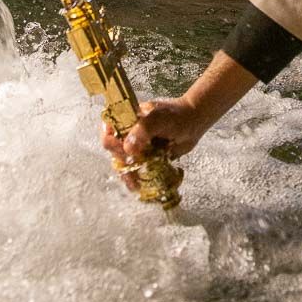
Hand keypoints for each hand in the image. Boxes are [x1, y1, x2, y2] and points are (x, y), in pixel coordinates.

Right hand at [100, 50, 257, 190]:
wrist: (194, 121)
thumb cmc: (176, 115)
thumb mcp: (159, 119)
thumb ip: (143, 130)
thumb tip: (128, 149)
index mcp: (126, 118)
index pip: (107, 130)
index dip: (111, 141)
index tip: (123, 149)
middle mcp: (128, 132)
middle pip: (114, 150)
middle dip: (121, 160)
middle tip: (134, 164)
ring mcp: (137, 146)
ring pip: (124, 163)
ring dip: (127, 173)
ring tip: (134, 183)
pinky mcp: (147, 158)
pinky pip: (136, 170)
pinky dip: (136, 178)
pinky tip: (138, 185)